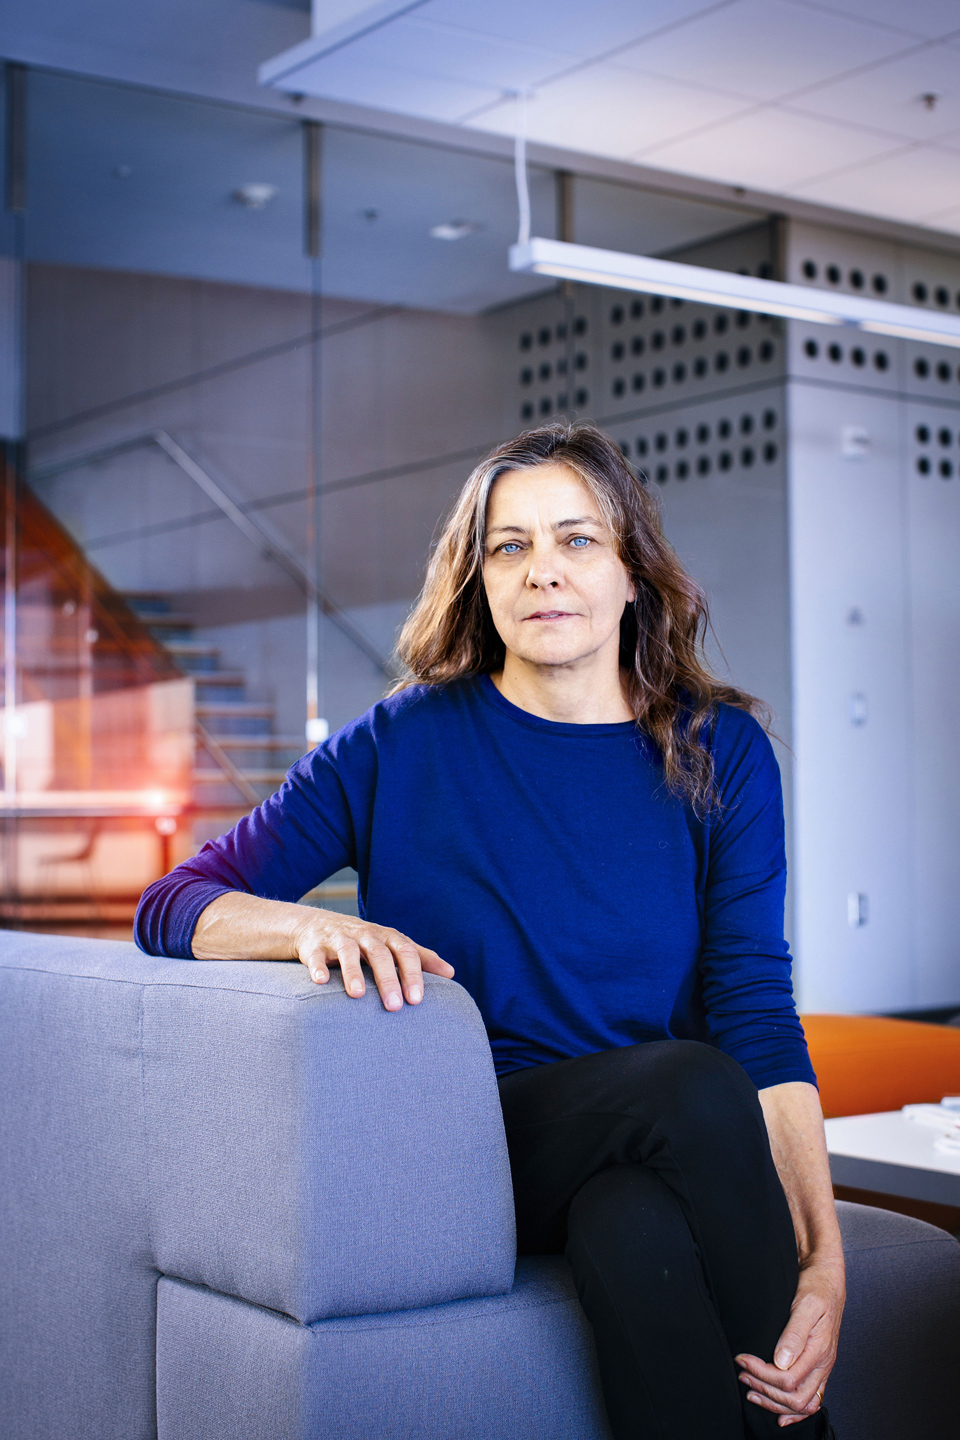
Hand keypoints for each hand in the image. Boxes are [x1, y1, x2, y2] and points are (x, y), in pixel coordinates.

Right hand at [293, 907, 453, 1011]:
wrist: (319, 925)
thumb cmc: (365, 941)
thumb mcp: (393, 945)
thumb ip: (420, 958)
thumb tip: (451, 973)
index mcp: (387, 937)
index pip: (405, 952)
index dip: (412, 974)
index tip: (417, 999)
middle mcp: (365, 935)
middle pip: (379, 954)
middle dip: (387, 979)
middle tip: (394, 1007)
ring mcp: (339, 939)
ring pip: (348, 952)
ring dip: (353, 973)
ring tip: (357, 995)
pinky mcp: (315, 946)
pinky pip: (315, 956)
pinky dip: (318, 967)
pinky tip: (321, 981)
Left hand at [735, 1253, 844, 1425]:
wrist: (827, 1279)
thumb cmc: (816, 1288)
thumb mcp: (805, 1304)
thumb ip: (794, 1333)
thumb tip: (781, 1361)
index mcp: (819, 1351)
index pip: (787, 1379)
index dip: (761, 1374)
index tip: (742, 1360)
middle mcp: (823, 1364)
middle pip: (794, 1397)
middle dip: (764, 1390)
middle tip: (742, 1375)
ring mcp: (822, 1368)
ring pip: (802, 1404)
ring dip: (775, 1402)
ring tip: (751, 1392)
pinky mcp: (818, 1367)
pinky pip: (811, 1400)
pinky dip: (795, 1413)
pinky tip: (781, 1417)